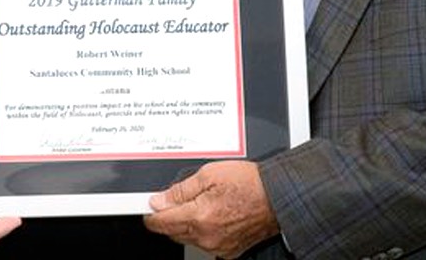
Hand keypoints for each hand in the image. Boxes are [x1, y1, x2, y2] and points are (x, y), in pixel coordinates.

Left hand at [144, 160, 277, 258]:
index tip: (150, 206)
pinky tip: (213, 215)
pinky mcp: (229, 251)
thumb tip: (159, 200)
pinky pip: (206, 243)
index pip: (161, 222)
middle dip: (170, 217)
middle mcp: (207, 237)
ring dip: (186, 225)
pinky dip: (203, 232)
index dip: (152, 214)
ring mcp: (218, 246)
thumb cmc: (248, 183)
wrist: (276, 197)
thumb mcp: (208, 175)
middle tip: (177, 199)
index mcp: (199, 217)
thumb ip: (180, 190)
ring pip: (188, 238)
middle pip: (172, 232)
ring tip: (202, 204)